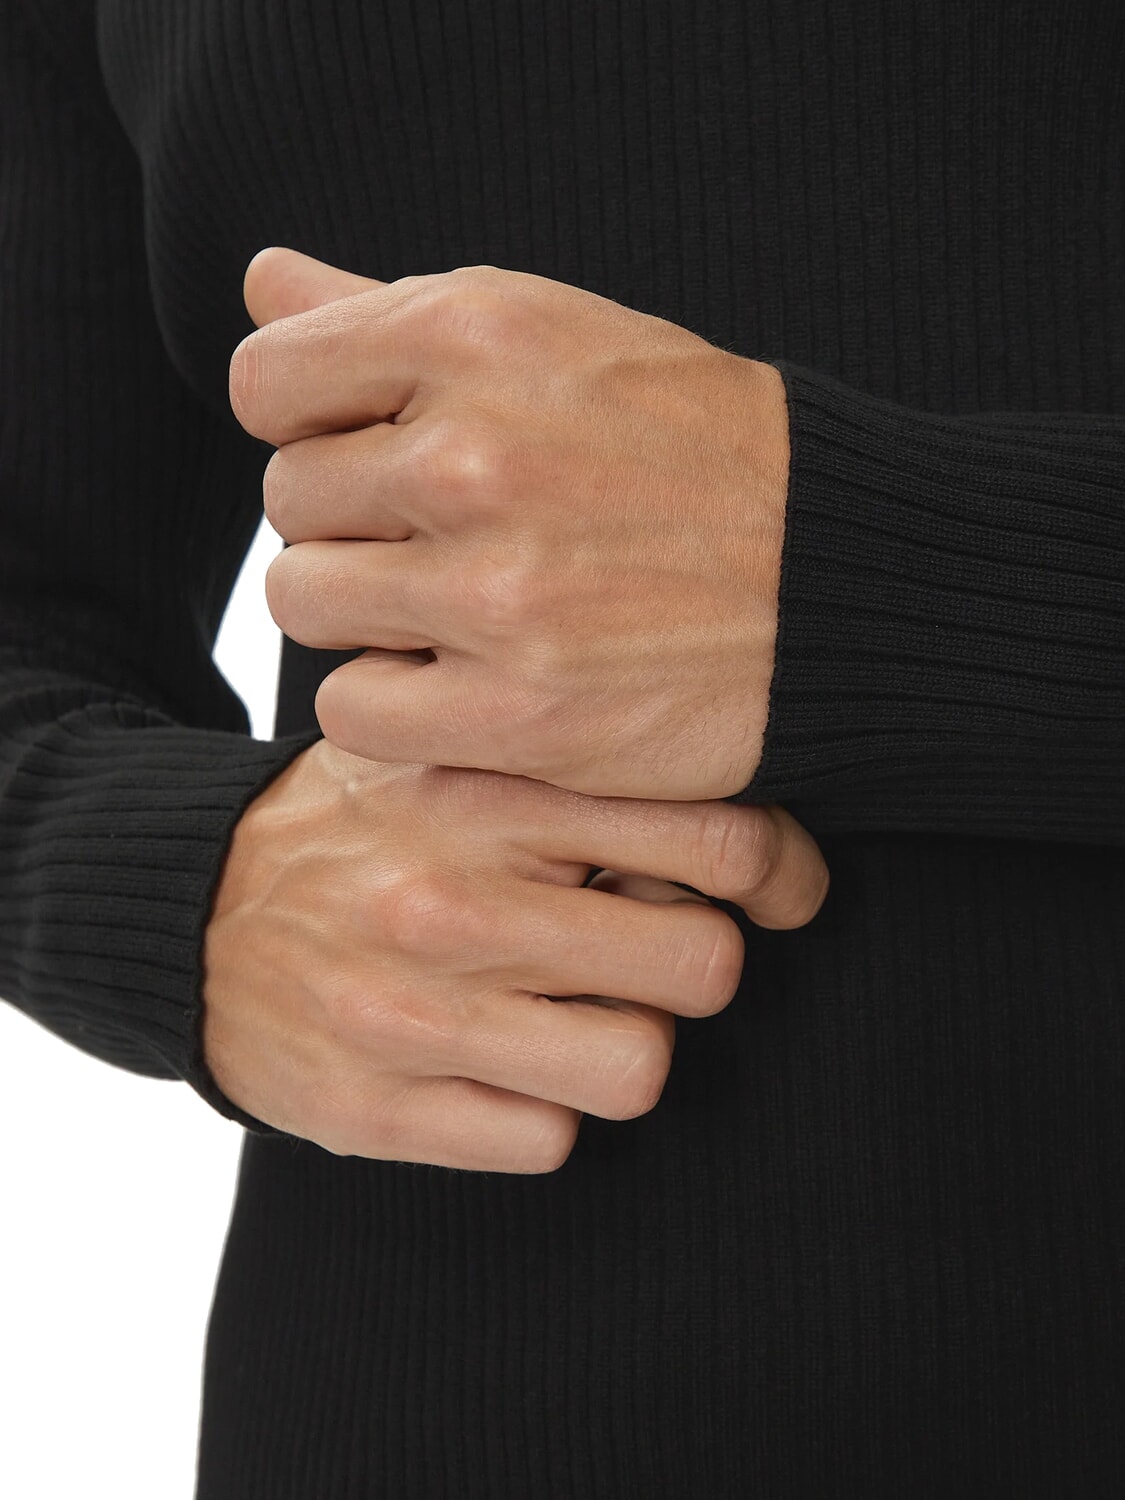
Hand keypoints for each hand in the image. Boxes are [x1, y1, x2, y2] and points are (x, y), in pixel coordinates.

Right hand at [202, 738, 827, 1171]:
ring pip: (640, 1068)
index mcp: (486, 792)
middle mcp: (454, 901)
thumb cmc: (357, 825)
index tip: (777, 887)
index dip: (780, 870)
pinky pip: (549, 1141)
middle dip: (698, 960)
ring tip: (581, 1010)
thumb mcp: (453, 755)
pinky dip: (548, 1109)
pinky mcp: (375, 1111)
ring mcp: (412, 1014)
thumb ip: (573, 775)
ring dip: (629, 1044)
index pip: (714, 836)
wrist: (185, 907)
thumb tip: (721, 838)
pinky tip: (505, 1063)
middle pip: (703, 965)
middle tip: (655, 946)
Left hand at [230, 246, 790, 799]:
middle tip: (447, 539)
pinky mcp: (517, 712)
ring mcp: (494, 591)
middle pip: (288, 499)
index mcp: (477, 336)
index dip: (311, 423)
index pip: (267, 382)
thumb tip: (262, 285)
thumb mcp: (560, 338)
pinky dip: (394, 705)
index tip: (377, 453)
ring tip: (457, 608)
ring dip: (365, 614)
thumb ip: (394, 314)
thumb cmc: (694, 453)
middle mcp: (474, 456)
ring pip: (304, 603)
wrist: (838, 582)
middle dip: (354, 522)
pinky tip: (465, 681)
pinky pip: (350, 709)